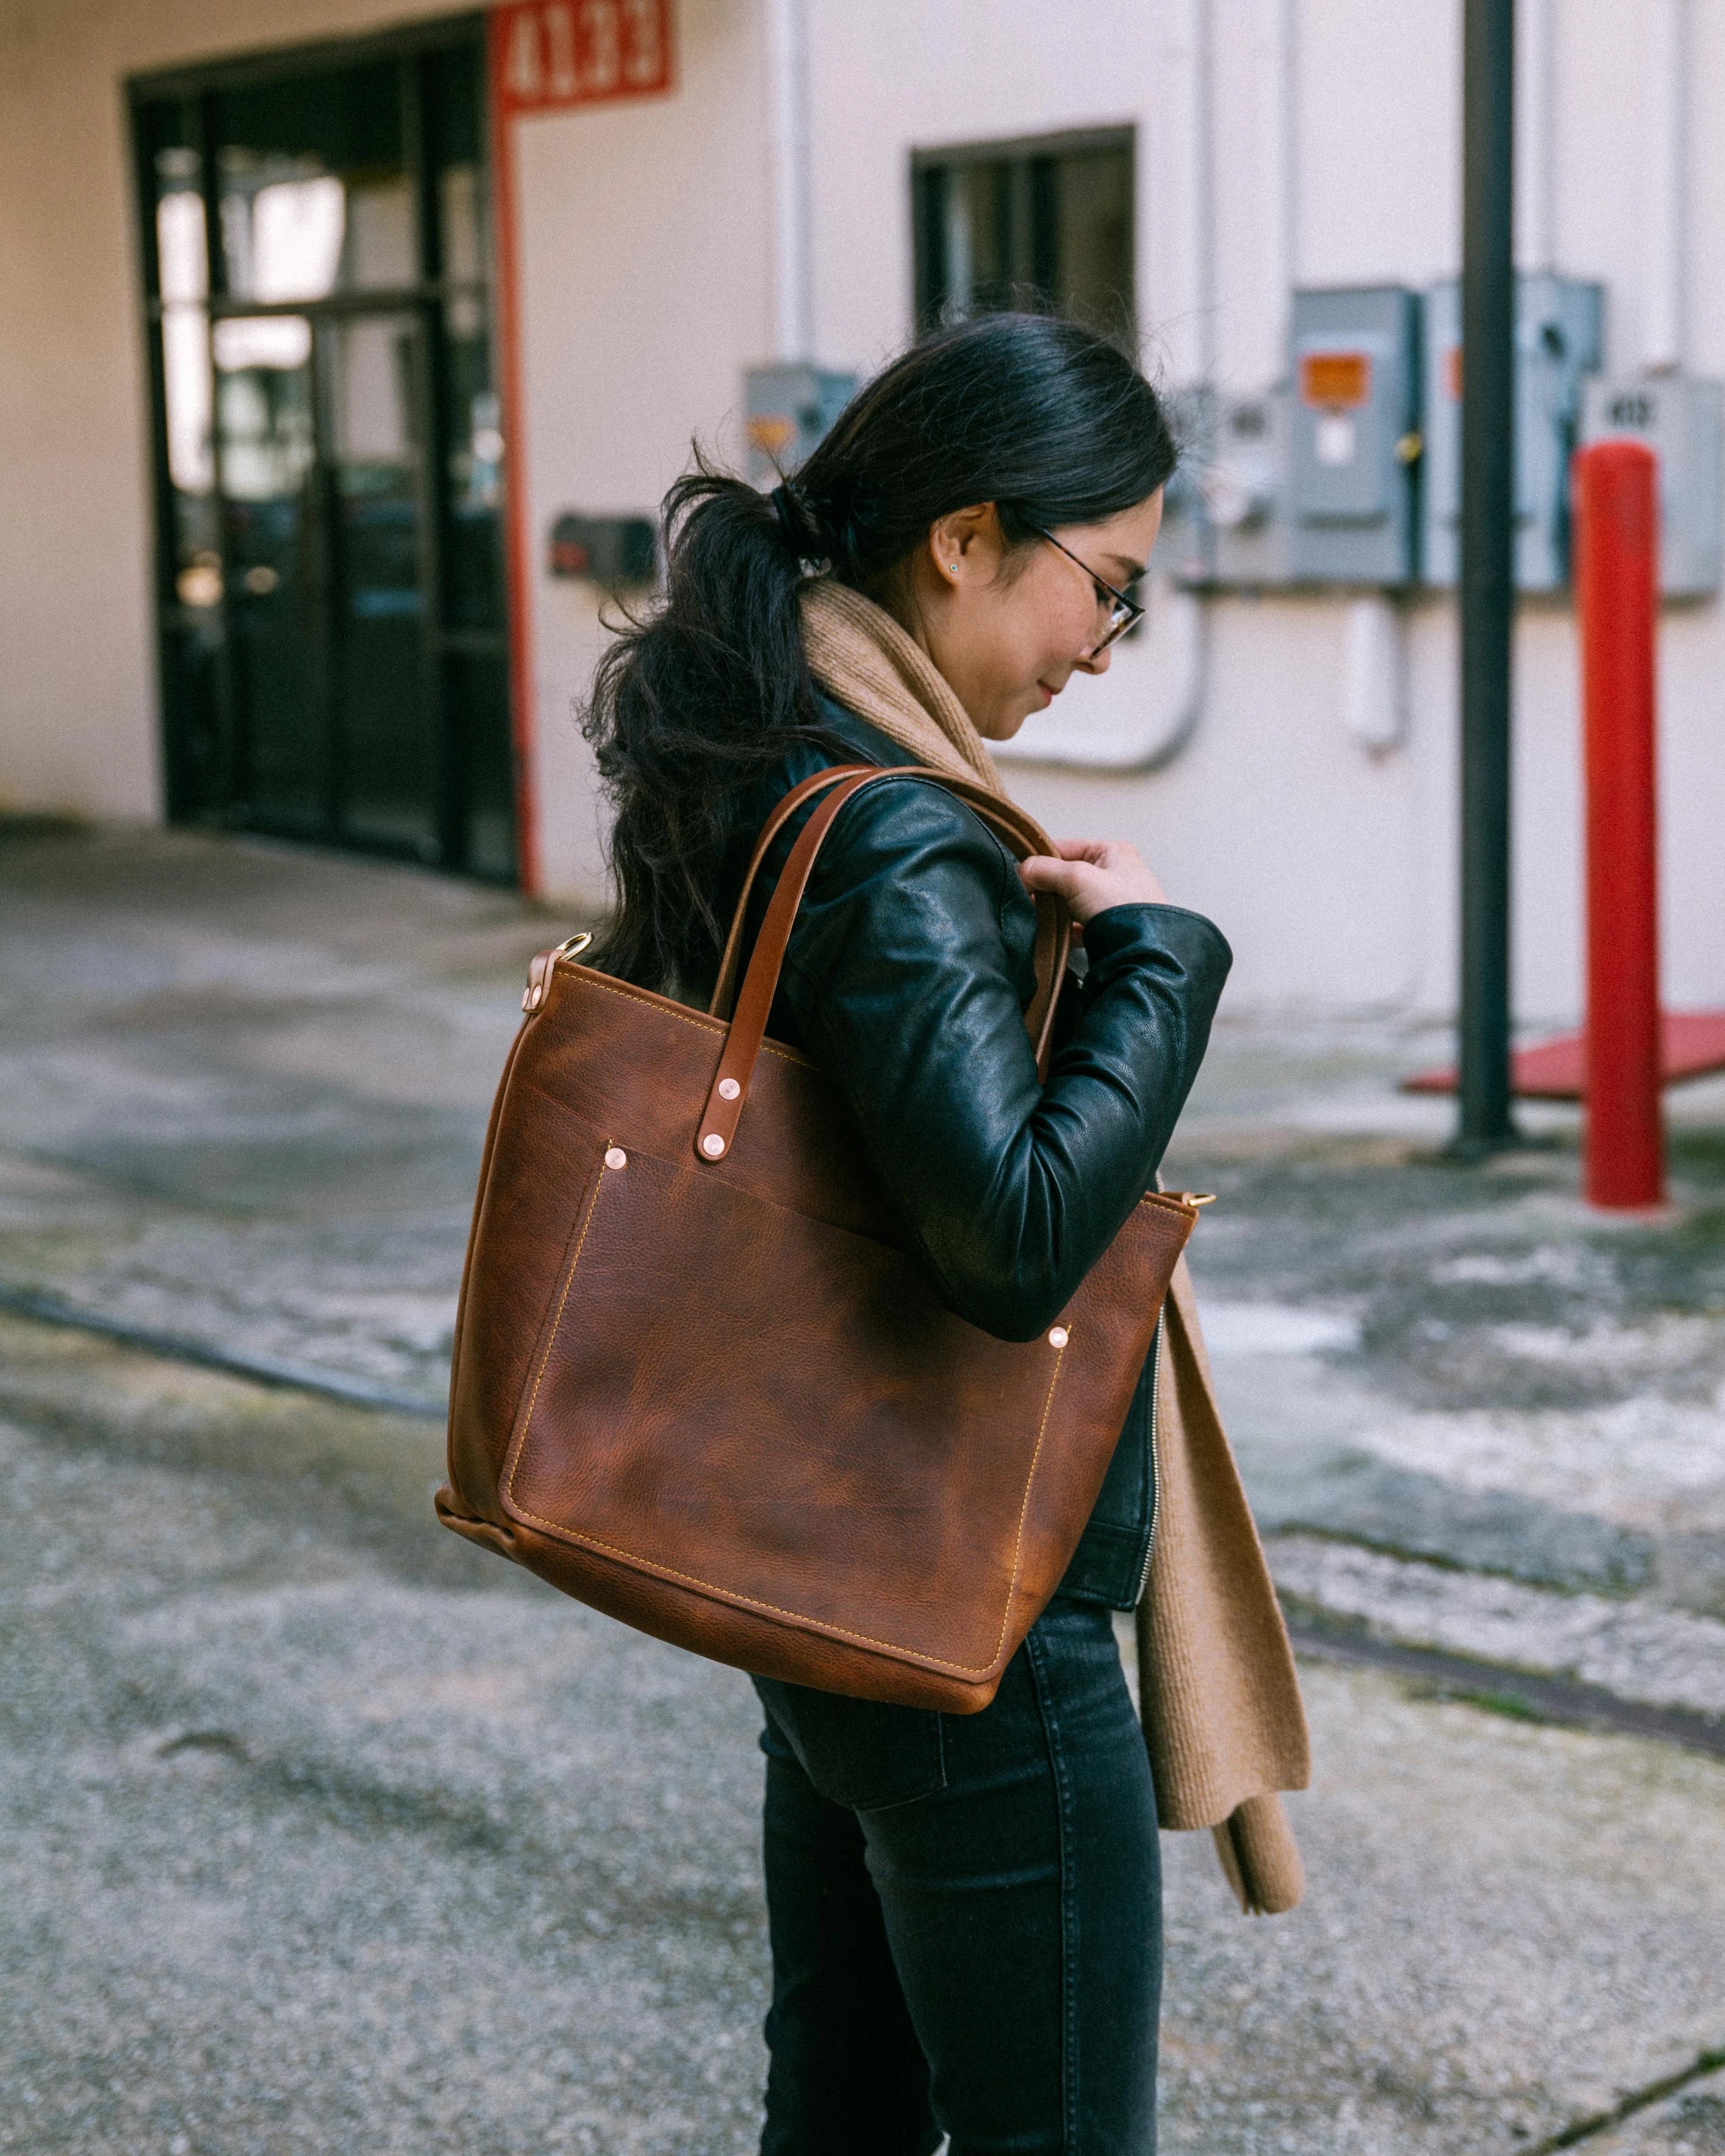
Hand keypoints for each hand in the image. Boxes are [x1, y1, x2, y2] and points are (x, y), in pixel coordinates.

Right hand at [1018, 837, 1166, 923]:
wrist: (1141, 950)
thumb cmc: (1121, 907)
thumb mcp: (1077, 878)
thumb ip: (1046, 870)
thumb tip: (1023, 869)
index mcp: (1112, 852)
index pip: (1066, 847)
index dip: (1041, 860)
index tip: (1021, 874)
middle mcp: (1114, 874)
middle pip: (1066, 875)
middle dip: (1046, 887)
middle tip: (1029, 897)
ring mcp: (1111, 902)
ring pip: (1070, 900)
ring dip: (1054, 909)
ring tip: (1039, 916)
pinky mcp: (1108, 927)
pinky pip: (1078, 923)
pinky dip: (1064, 928)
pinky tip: (1053, 934)